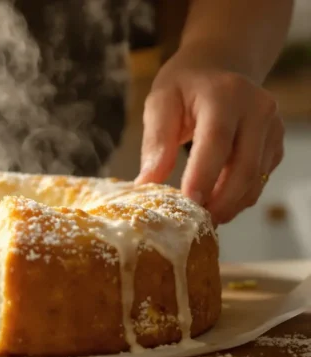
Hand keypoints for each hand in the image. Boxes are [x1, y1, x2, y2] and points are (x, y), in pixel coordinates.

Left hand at [134, 48, 283, 224]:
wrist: (219, 67)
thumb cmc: (184, 86)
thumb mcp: (160, 103)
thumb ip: (155, 142)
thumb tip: (146, 183)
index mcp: (225, 95)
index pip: (216, 141)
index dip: (203, 176)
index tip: (188, 204)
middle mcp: (258, 110)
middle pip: (244, 166)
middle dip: (220, 201)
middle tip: (195, 224)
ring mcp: (272, 127)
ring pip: (255, 178)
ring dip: (230, 204)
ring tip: (201, 219)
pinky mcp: (275, 143)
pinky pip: (259, 178)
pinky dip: (238, 196)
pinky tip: (215, 202)